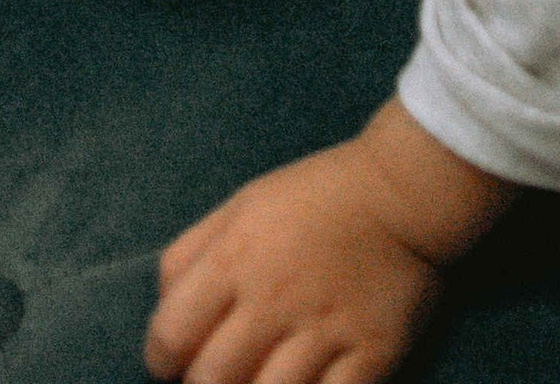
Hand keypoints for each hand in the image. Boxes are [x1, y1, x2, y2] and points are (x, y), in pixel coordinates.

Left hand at [145, 107, 515, 383]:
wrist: (398, 195)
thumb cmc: (311, 198)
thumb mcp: (238, 206)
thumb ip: (191, 255)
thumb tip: (164, 311)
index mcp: (234, 259)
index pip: (171, 333)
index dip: (161, 360)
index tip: (174, 364)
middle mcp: (273, 300)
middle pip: (212, 380)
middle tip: (218, 380)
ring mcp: (324, 333)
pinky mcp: (371, 357)